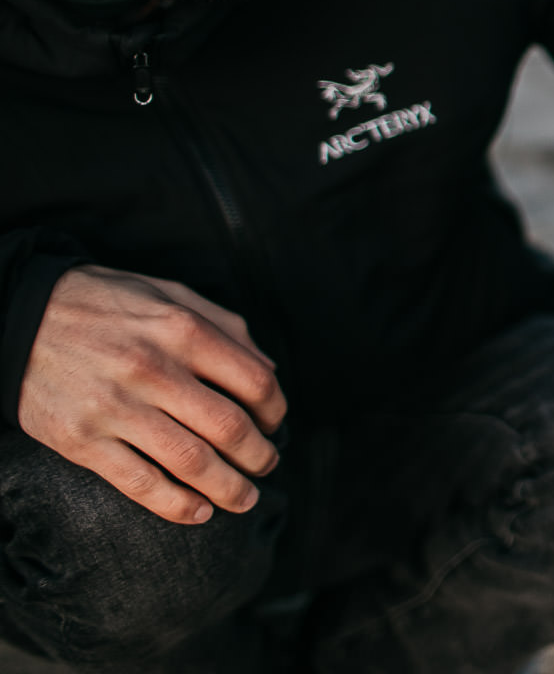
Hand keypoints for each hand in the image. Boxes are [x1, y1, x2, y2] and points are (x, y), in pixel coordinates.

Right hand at [18, 265, 286, 524]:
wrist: (18, 317)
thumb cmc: (105, 303)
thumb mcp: (170, 293)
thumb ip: (225, 326)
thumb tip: (270, 369)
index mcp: (182, 330)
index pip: (254, 382)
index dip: (275, 410)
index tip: (274, 423)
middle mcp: (153, 369)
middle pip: (229, 428)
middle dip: (259, 456)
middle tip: (266, 466)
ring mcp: (115, 408)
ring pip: (192, 462)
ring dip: (229, 488)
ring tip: (245, 499)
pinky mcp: (81, 440)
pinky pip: (140, 483)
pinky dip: (177, 505)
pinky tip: (199, 512)